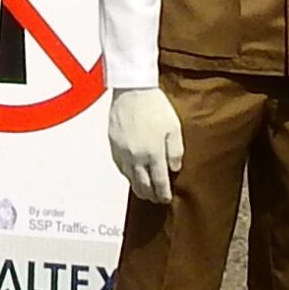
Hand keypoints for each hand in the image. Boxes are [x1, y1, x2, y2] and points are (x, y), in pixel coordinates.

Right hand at [107, 88, 185, 203]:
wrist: (132, 90)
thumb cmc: (156, 107)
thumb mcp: (174, 128)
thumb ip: (175, 151)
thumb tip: (174, 168)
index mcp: (153, 153)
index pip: (159, 182)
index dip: (163, 193)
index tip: (166, 199)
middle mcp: (135, 156)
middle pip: (142, 184)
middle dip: (150, 194)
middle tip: (156, 199)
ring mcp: (122, 151)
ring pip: (129, 177)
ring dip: (137, 187)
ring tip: (144, 191)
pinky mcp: (113, 144)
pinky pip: (120, 166)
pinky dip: (127, 174)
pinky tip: (131, 174)